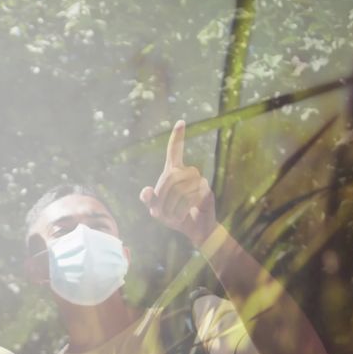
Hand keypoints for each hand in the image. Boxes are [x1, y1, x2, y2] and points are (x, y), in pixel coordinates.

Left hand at [139, 120, 217, 245]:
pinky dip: (180, 211)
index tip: (180, 122)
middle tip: (160, 213)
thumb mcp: (157, 210)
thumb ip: (149, 199)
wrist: (195, 231)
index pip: (175, 151)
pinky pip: (189, 198)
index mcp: (174, 172)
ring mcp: (199, 181)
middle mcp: (188, 173)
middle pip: (170, 177)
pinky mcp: (206, 191)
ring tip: (172, 216)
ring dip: (170, 206)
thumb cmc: (175, 217)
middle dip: (162, 196)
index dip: (177, 138)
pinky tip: (180, 218)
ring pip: (179, 189)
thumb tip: (146, 190)